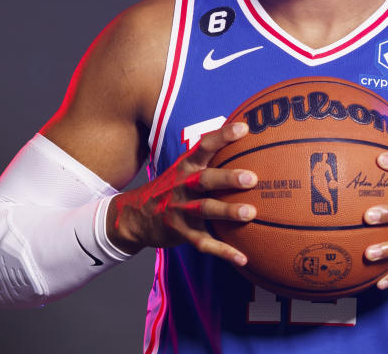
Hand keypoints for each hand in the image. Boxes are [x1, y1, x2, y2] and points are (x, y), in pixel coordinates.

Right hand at [107, 122, 257, 264]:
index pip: (205, 146)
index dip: (223, 136)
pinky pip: (204, 242)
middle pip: (205, 179)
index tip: (245, 129)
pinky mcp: (181, 232)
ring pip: (205, 209)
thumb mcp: (184, 167)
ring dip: (227, 211)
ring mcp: (181, 209)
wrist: (136, 215)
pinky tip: (243, 258)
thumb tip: (247, 136)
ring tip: (250, 213)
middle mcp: (183, 185)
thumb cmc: (173, 186)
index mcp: (186, 166)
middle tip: (252, 178)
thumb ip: (210, 156)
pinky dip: (223, 251)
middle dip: (228, 178)